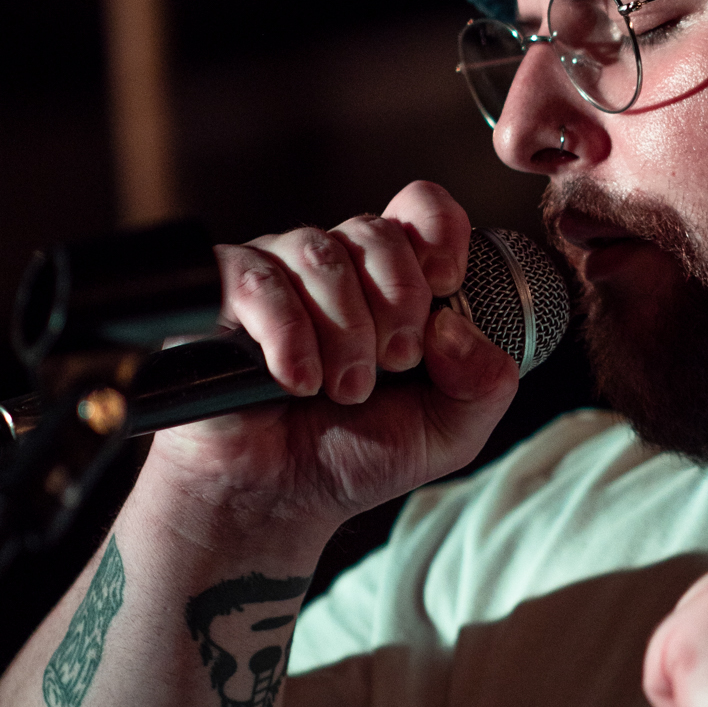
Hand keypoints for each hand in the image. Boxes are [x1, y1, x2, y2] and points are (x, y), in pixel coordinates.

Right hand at [138, 180, 518, 533]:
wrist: (278, 498)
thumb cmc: (356, 452)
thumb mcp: (451, 429)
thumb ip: (486, 382)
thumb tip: (456, 328)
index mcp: (391, 278)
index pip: (421, 208)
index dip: (440, 233)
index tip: (446, 288)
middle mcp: (334, 263)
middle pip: (375, 231)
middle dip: (398, 303)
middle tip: (395, 364)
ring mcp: (276, 273)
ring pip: (320, 254)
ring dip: (346, 332)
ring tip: (345, 391)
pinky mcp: (221, 296)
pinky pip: (257, 281)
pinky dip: (288, 335)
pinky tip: (298, 381)